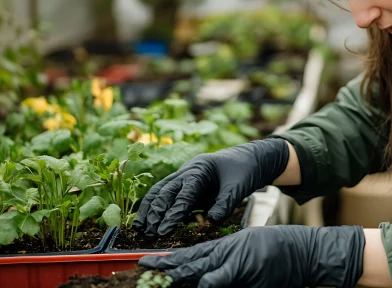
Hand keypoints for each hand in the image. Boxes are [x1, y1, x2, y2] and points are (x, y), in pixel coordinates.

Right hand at [133, 138, 289, 235]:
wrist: (250, 157)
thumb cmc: (244, 169)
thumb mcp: (239, 187)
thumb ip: (226, 203)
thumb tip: (212, 221)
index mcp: (200, 169)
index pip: (184, 193)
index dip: (173, 212)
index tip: (164, 230)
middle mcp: (188, 171)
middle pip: (165, 191)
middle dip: (156, 212)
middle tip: (149, 233)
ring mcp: (185, 177)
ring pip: (160, 191)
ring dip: (150, 209)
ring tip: (141, 229)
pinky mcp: (186, 184)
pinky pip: (167, 195)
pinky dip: (156, 207)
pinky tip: (149, 222)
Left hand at [139, 225, 364, 287]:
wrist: (300, 250)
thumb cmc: (275, 250)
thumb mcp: (245, 250)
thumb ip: (224, 264)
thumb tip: (204, 277)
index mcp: (221, 250)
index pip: (188, 256)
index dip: (167, 260)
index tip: (146, 263)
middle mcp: (223, 255)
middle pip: (188, 262)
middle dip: (165, 268)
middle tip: (142, 268)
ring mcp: (233, 262)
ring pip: (199, 269)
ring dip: (178, 274)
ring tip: (158, 275)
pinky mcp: (244, 270)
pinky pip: (223, 276)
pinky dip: (210, 279)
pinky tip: (199, 282)